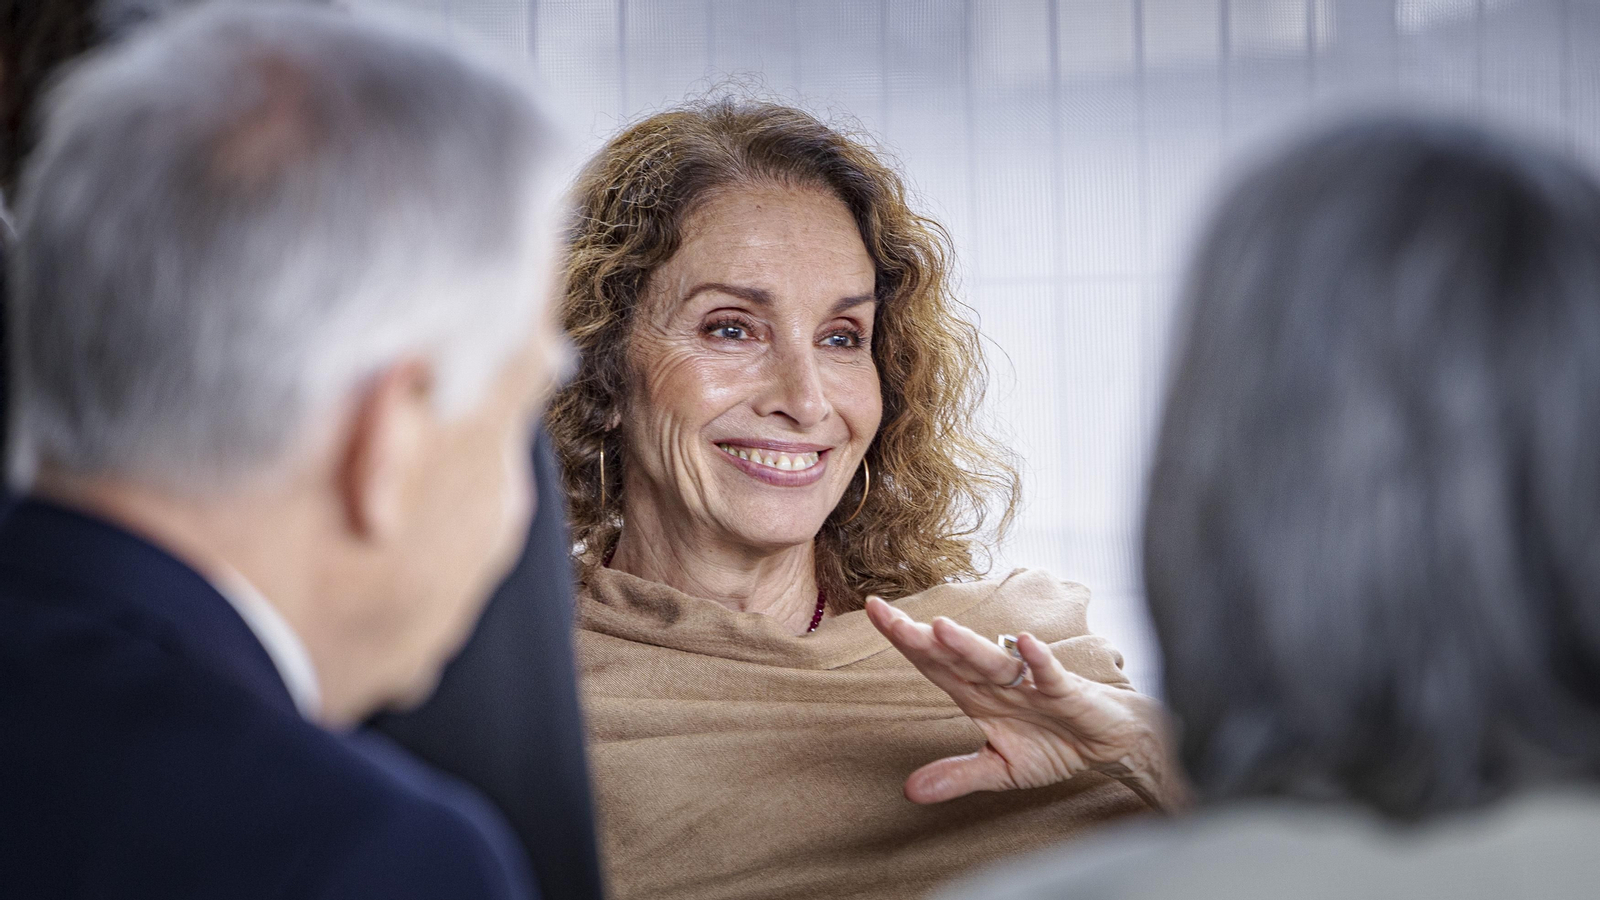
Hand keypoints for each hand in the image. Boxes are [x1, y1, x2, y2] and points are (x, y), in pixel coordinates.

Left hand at [865, 597, 1189, 811]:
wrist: (1109, 742)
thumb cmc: (1054, 744)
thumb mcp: (1000, 769)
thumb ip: (957, 775)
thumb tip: (909, 791)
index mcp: (976, 695)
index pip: (931, 664)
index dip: (903, 640)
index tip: (872, 611)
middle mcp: (997, 683)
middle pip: (952, 657)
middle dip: (918, 638)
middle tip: (883, 615)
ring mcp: (1030, 683)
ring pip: (994, 662)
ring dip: (968, 646)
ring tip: (939, 628)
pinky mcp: (1066, 690)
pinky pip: (1049, 674)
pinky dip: (1038, 660)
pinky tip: (1024, 644)